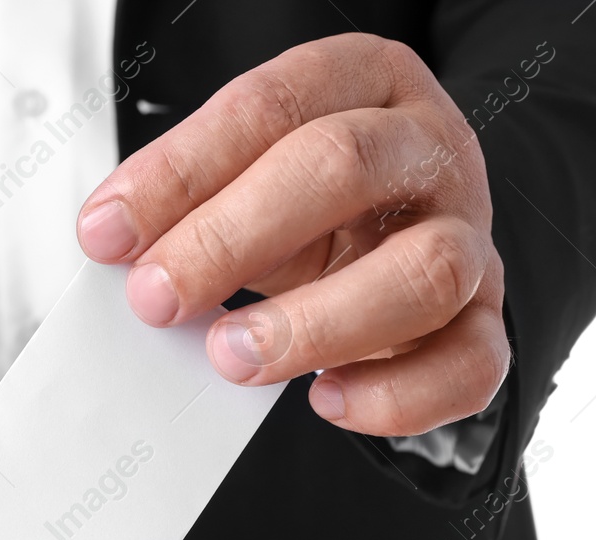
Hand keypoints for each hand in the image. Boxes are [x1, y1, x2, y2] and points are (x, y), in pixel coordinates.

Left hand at [77, 33, 506, 436]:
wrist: (403, 236)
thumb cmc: (316, 205)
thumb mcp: (247, 177)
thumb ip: (189, 201)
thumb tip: (113, 244)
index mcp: (365, 83)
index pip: (271, 107)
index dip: (182, 171)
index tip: (110, 234)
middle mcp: (428, 150)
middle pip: (345, 167)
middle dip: (233, 236)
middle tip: (159, 296)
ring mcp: (468, 236)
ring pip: (425, 272)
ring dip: (315, 323)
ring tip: (231, 356)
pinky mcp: (485, 321)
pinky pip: (468, 363)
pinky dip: (396, 395)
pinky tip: (326, 399)